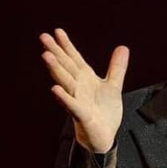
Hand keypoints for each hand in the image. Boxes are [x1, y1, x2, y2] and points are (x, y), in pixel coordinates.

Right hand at [40, 28, 128, 152]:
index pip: (74, 59)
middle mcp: (79, 88)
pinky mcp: (82, 116)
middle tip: (43, 38)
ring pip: (66, 83)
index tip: (57, 31)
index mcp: (86, 79)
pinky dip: (65, 98)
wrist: (105, 136)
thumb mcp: (114, 86)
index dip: (66, 46)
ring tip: (46, 56)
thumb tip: (123, 47)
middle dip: (55, 53)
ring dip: (56, 70)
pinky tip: (55, 89)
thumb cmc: (105, 112)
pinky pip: (72, 105)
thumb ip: (117, 68)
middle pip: (66, 67)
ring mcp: (78, 101)